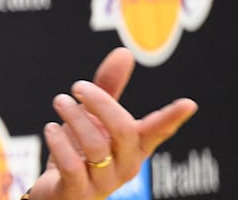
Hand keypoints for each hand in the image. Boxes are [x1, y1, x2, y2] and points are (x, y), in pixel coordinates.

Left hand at [27, 47, 197, 199]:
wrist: (56, 190)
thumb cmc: (80, 151)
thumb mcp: (93, 118)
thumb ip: (108, 88)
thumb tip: (124, 53)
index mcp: (133, 146)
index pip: (157, 132)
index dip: (171, 118)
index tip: (188, 103)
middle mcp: (124, 165)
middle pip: (123, 130)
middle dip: (100, 102)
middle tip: (78, 86)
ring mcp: (103, 182)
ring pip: (96, 146)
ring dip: (74, 117)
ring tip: (60, 102)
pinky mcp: (78, 192)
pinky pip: (72, 167)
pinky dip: (59, 142)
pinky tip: (52, 128)